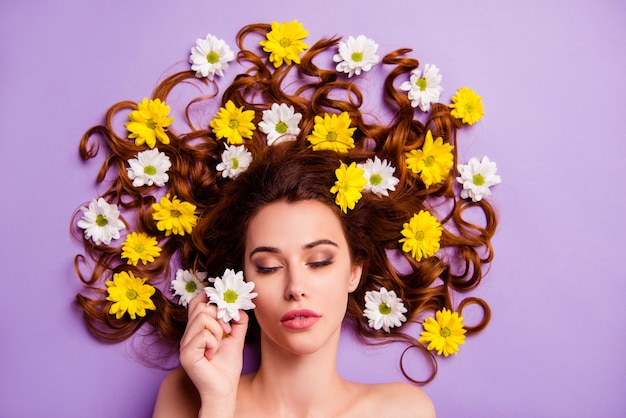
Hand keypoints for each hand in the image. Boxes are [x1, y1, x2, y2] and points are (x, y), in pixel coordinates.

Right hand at [179, 292, 248, 407]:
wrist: (224, 390)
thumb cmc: (227, 367)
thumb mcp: (236, 339)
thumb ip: (238, 322)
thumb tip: (239, 307)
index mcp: (197, 331)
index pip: (195, 304)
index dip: (207, 296)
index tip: (222, 301)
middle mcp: (188, 336)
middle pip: (200, 307)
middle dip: (219, 316)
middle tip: (226, 332)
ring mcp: (185, 345)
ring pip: (202, 318)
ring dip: (218, 330)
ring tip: (219, 345)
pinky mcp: (186, 354)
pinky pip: (203, 335)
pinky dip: (214, 343)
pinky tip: (212, 354)